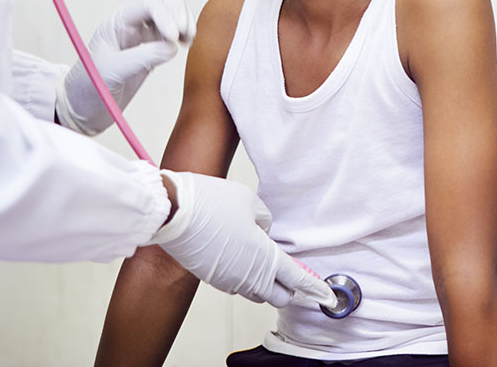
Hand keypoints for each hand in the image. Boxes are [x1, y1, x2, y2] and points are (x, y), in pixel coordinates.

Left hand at [56, 0, 194, 134]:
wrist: (85, 108)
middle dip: (178, 10)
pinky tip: (186, 44)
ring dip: (184, 19)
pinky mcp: (152, 49)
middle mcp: (131, 23)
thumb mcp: (113, 71)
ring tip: (188, 38)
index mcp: (117, 22)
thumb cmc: (90, 87)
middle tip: (185, 33)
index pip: (149, 4)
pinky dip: (184, 32)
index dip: (165, 15)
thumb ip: (143, 57)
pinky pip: (173, 31)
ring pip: (170, 11)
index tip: (173, 38)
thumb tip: (173, 47)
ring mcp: (143, 35)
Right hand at [150, 171, 334, 308]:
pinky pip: (237, 284)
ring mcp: (229, 281)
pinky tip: (240, 256)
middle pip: (278, 295)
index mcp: (265, 257)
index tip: (323, 294)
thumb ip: (264, 220)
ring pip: (256, 292)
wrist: (173, 212)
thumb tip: (262, 231)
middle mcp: (248, 276)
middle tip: (292, 273)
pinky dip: (244, 276)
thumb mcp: (250, 202)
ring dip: (265, 282)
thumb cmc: (211, 204)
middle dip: (288, 287)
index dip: (312, 287)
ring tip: (264, 260)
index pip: (296, 279)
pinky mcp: (212, 279)